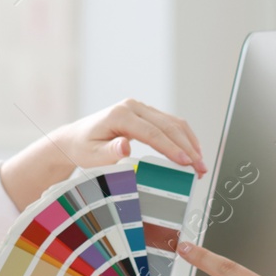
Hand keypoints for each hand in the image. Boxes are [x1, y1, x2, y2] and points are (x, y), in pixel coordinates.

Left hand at [0, 99, 207, 210]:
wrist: (75, 138)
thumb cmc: (82, 148)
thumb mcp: (91, 155)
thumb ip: (109, 151)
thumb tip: (126, 146)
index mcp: (120, 115)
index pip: (152, 132)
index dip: (171, 148)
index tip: (186, 162)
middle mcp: (133, 107)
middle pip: (168, 125)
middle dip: (188, 147)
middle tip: (200, 168)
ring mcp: (140, 108)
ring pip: (173, 123)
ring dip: (190, 142)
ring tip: (200, 164)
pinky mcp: (146, 114)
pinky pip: (169, 124)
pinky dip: (184, 138)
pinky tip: (192, 152)